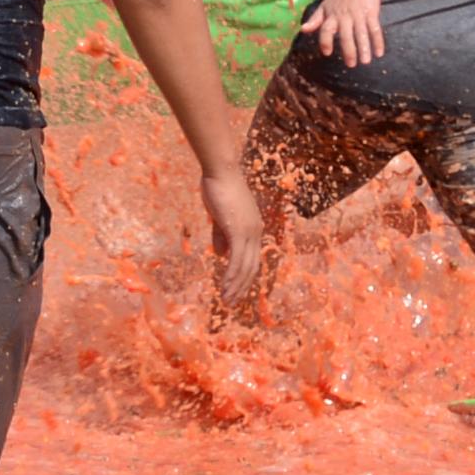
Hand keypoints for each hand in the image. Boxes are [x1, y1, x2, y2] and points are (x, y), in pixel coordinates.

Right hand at [199, 165, 260, 308]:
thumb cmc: (219, 188)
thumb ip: (221, 236)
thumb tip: (220, 255)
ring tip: (226, 301)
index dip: (243, 278)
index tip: (235, 292)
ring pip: (245, 267)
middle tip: (231, 304)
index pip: (251, 260)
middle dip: (242, 288)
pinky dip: (231, 275)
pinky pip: (236, 259)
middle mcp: (256, 232)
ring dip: (235, 286)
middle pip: (251, 268)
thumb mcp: (220, 217)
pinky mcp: (238, 230)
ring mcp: (249, 232)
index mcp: (253, 229)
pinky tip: (225, 286)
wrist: (221, 170)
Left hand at [300, 0, 385, 68]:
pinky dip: (377, 41)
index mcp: (332, 16)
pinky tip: (379, 53)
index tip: (327, 52)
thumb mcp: (324, 6)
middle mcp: (344, 17)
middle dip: (349, 51)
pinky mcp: (371, 12)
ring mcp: (359, 15)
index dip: (325, 41)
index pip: (326, 30)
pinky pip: (375, 29)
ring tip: (365, 61)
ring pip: (361, 35)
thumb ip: (315, 20)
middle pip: (346, 36)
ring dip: (364, 49)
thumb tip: (302, 30)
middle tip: (351, 64)